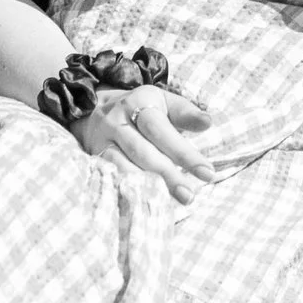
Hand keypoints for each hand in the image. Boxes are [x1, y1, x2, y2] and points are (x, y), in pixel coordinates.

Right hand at [74, 83, 216, 200]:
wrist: (94, 108)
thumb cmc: (141, 108)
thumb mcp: (163, 102)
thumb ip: (185, 114)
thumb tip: (208, 122)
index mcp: (140, 102)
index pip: (162, 130)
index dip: (184, 153)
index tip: (207, 173)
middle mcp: (118, 120)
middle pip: (143, 151)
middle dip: (168, 174)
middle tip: (189, 196)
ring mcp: (103, 139)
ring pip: (123, 165)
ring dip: (147, 185)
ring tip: (171, 201)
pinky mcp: (94, 156)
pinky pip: (110, 174)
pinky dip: (127, 187)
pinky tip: (144, 200)